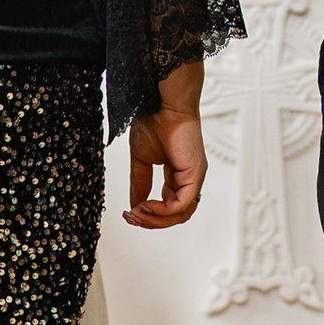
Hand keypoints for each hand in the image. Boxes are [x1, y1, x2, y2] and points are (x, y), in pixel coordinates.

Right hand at [126, 61, 206, 228]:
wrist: (162, 103)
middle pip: (176, 214)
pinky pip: (181, 204)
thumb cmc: (155, 120)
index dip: (149, 214)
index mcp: (178, 175)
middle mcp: (188, 178)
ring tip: (137, 214)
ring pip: (181, 213)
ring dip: (156, 219)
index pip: (169, 206)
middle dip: (151, 221)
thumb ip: (140, 183)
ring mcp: (194, 177)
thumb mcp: (142, 160)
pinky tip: (145, 205)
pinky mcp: (194, 174)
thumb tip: (136, 206)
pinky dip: (162, 210)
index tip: (129, 214)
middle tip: (131, 219)